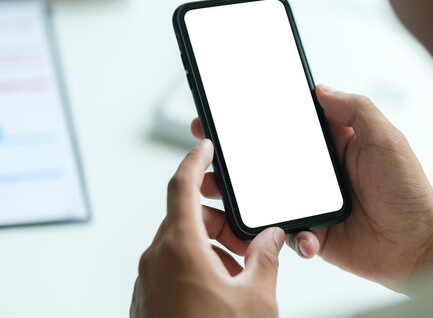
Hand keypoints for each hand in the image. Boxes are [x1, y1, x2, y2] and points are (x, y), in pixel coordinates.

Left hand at [130, 140, 284, 317]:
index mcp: (179, 248)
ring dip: (210, 247)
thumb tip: (272, 237)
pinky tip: (220, 289)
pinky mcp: (148, 297)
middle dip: (218, 220)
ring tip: (238, 272)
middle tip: (245, 239)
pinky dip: (196, 265)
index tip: (204, 147)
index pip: (180, 185)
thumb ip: (266, 258)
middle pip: (186, 218)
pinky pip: (172, 266)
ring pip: (180, 243)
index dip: (194, 160)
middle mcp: (156, 258)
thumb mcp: (255, 297)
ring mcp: (148, 279)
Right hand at [190, 85, 432, 291]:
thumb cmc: (408, 193)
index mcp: (332, 144)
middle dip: (234, 156)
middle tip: (208, 150)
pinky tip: (298, 234)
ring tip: (216, 190)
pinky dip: (284, 233)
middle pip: (266, 160)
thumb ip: (355, 109)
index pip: (287, 125)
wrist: (417, 249)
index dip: (256, 117)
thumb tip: (320, 88)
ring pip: (266, 195)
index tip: (226, 112)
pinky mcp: (311, 231)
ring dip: (240, 194)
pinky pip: (285, 230)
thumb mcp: (386, 140)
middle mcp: (317, 172)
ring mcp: (311, 202)